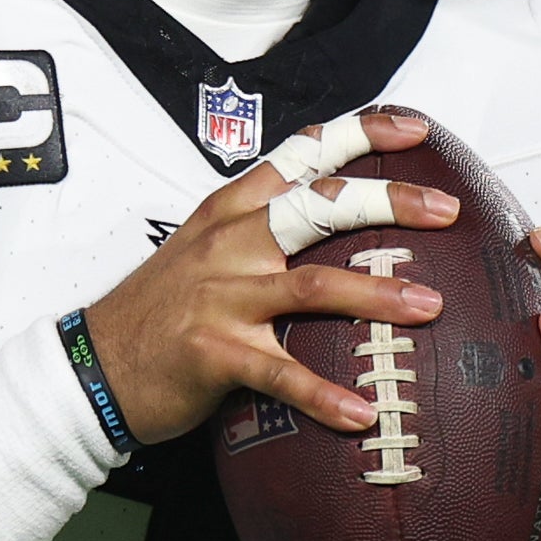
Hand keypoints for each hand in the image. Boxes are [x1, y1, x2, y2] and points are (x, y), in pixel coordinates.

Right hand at [82, 110, 454, 444]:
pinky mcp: (215, 354)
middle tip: (446, 210)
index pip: (301, 155)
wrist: (94, 365)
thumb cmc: (159, 313)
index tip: (413, 128)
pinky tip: (363, 413)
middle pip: (319, 206)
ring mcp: (223, 298)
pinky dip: (325, 396)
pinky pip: (282, 374)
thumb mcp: (204, 251)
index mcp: (231, 213)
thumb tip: (333, 225)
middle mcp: (231, 244)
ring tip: (431, 307)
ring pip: (313, 285)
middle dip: (389, 202)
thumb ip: (261, 230)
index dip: (360, 133)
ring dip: (377, 296)